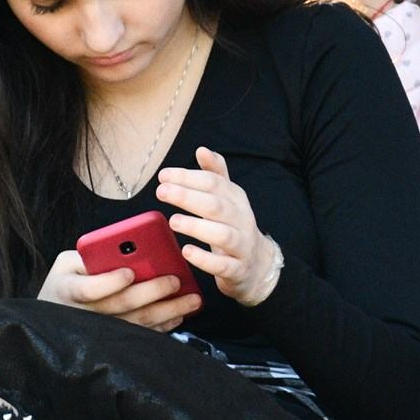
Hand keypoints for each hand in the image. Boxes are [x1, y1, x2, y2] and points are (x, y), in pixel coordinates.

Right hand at [37, 250, 200, 332]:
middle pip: (121, 305)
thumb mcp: (67, 263)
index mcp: (67, 290)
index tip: (129, 272)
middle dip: (151, 292)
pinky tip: (181, 313)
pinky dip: (165, 324)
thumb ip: (91, 257)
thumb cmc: (67, 281)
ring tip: (193, 299)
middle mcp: (84, 315)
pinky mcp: (117, 340)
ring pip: (138, 323)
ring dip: (168, 311)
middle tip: (175, 280)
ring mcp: (102, 331)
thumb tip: (126, 252)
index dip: (109, 282)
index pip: (88, 289)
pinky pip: (144, 334)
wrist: (56, 316)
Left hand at [156, 146, 277, 306]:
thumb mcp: (228, 200)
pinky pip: (223, 265)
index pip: (214, 183)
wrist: (258, 266)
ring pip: (223, 235)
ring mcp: (242, 246)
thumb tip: (201, 149)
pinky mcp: (237, 270)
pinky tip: (186, 252)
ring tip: (173, 221)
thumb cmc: (234, 228)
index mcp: (236, 199)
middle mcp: (241, 220)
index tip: (163, 175)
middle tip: (162, 191)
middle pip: (216, 205)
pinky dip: (205, 259)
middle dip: (188, 197)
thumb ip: (216, 175)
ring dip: (197, 227)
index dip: (189, 177)